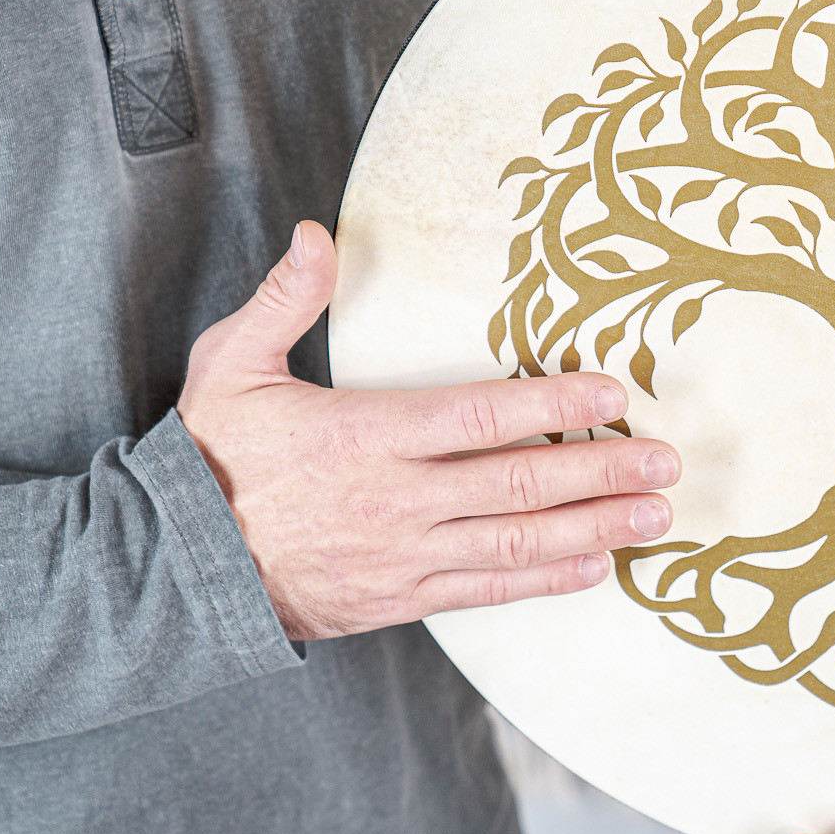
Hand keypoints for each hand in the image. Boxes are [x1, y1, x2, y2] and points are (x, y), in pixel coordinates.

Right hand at [176, 220, 679, 639]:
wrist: (168, 570)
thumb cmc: (207, 460)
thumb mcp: (231, 366)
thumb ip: (285, 301)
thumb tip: (319, 235)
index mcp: (365, 435)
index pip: (480, 416)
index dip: (553, 404)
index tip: (611, 394)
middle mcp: (397, 500)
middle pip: (520, 483)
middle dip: (602, 471)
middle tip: (666, 462)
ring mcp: (403, 555)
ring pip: (518, 543)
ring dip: (594, 528)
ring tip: (656, 517)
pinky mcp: (400, 598)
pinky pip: (486, 591)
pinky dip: (545, 581)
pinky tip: (596, 567)